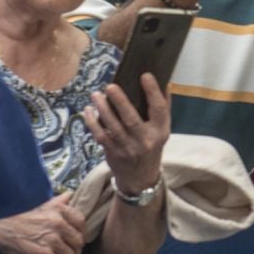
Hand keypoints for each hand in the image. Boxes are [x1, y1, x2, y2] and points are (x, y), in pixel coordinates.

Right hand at [0, 200, 87, 253]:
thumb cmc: (18, 219)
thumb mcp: (40, 206)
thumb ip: (58, 201)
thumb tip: (70, 195)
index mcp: (58, 211)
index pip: (81, 223)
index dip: (80, 233)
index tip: (76, 240)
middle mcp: (57, 224)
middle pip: (78, 241)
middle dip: (76, 251)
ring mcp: (51, 240)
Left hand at [85, 75, 170, 197]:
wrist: (140, 178)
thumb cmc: (151, 147)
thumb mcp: (162, 131)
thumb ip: (163, 108)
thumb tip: (164, 82)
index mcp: (160, 131)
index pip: (159, 109)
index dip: (152, 92)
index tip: (145, 75)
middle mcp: (145, 140)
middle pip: (131, 119)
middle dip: (120, 102)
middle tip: (110, 86)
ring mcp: (127, 148)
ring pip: (113, 127)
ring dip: (103, 109)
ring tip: (96, 95)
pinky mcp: (112, 153)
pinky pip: (100, 136)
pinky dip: (92, 123)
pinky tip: (88, 110)